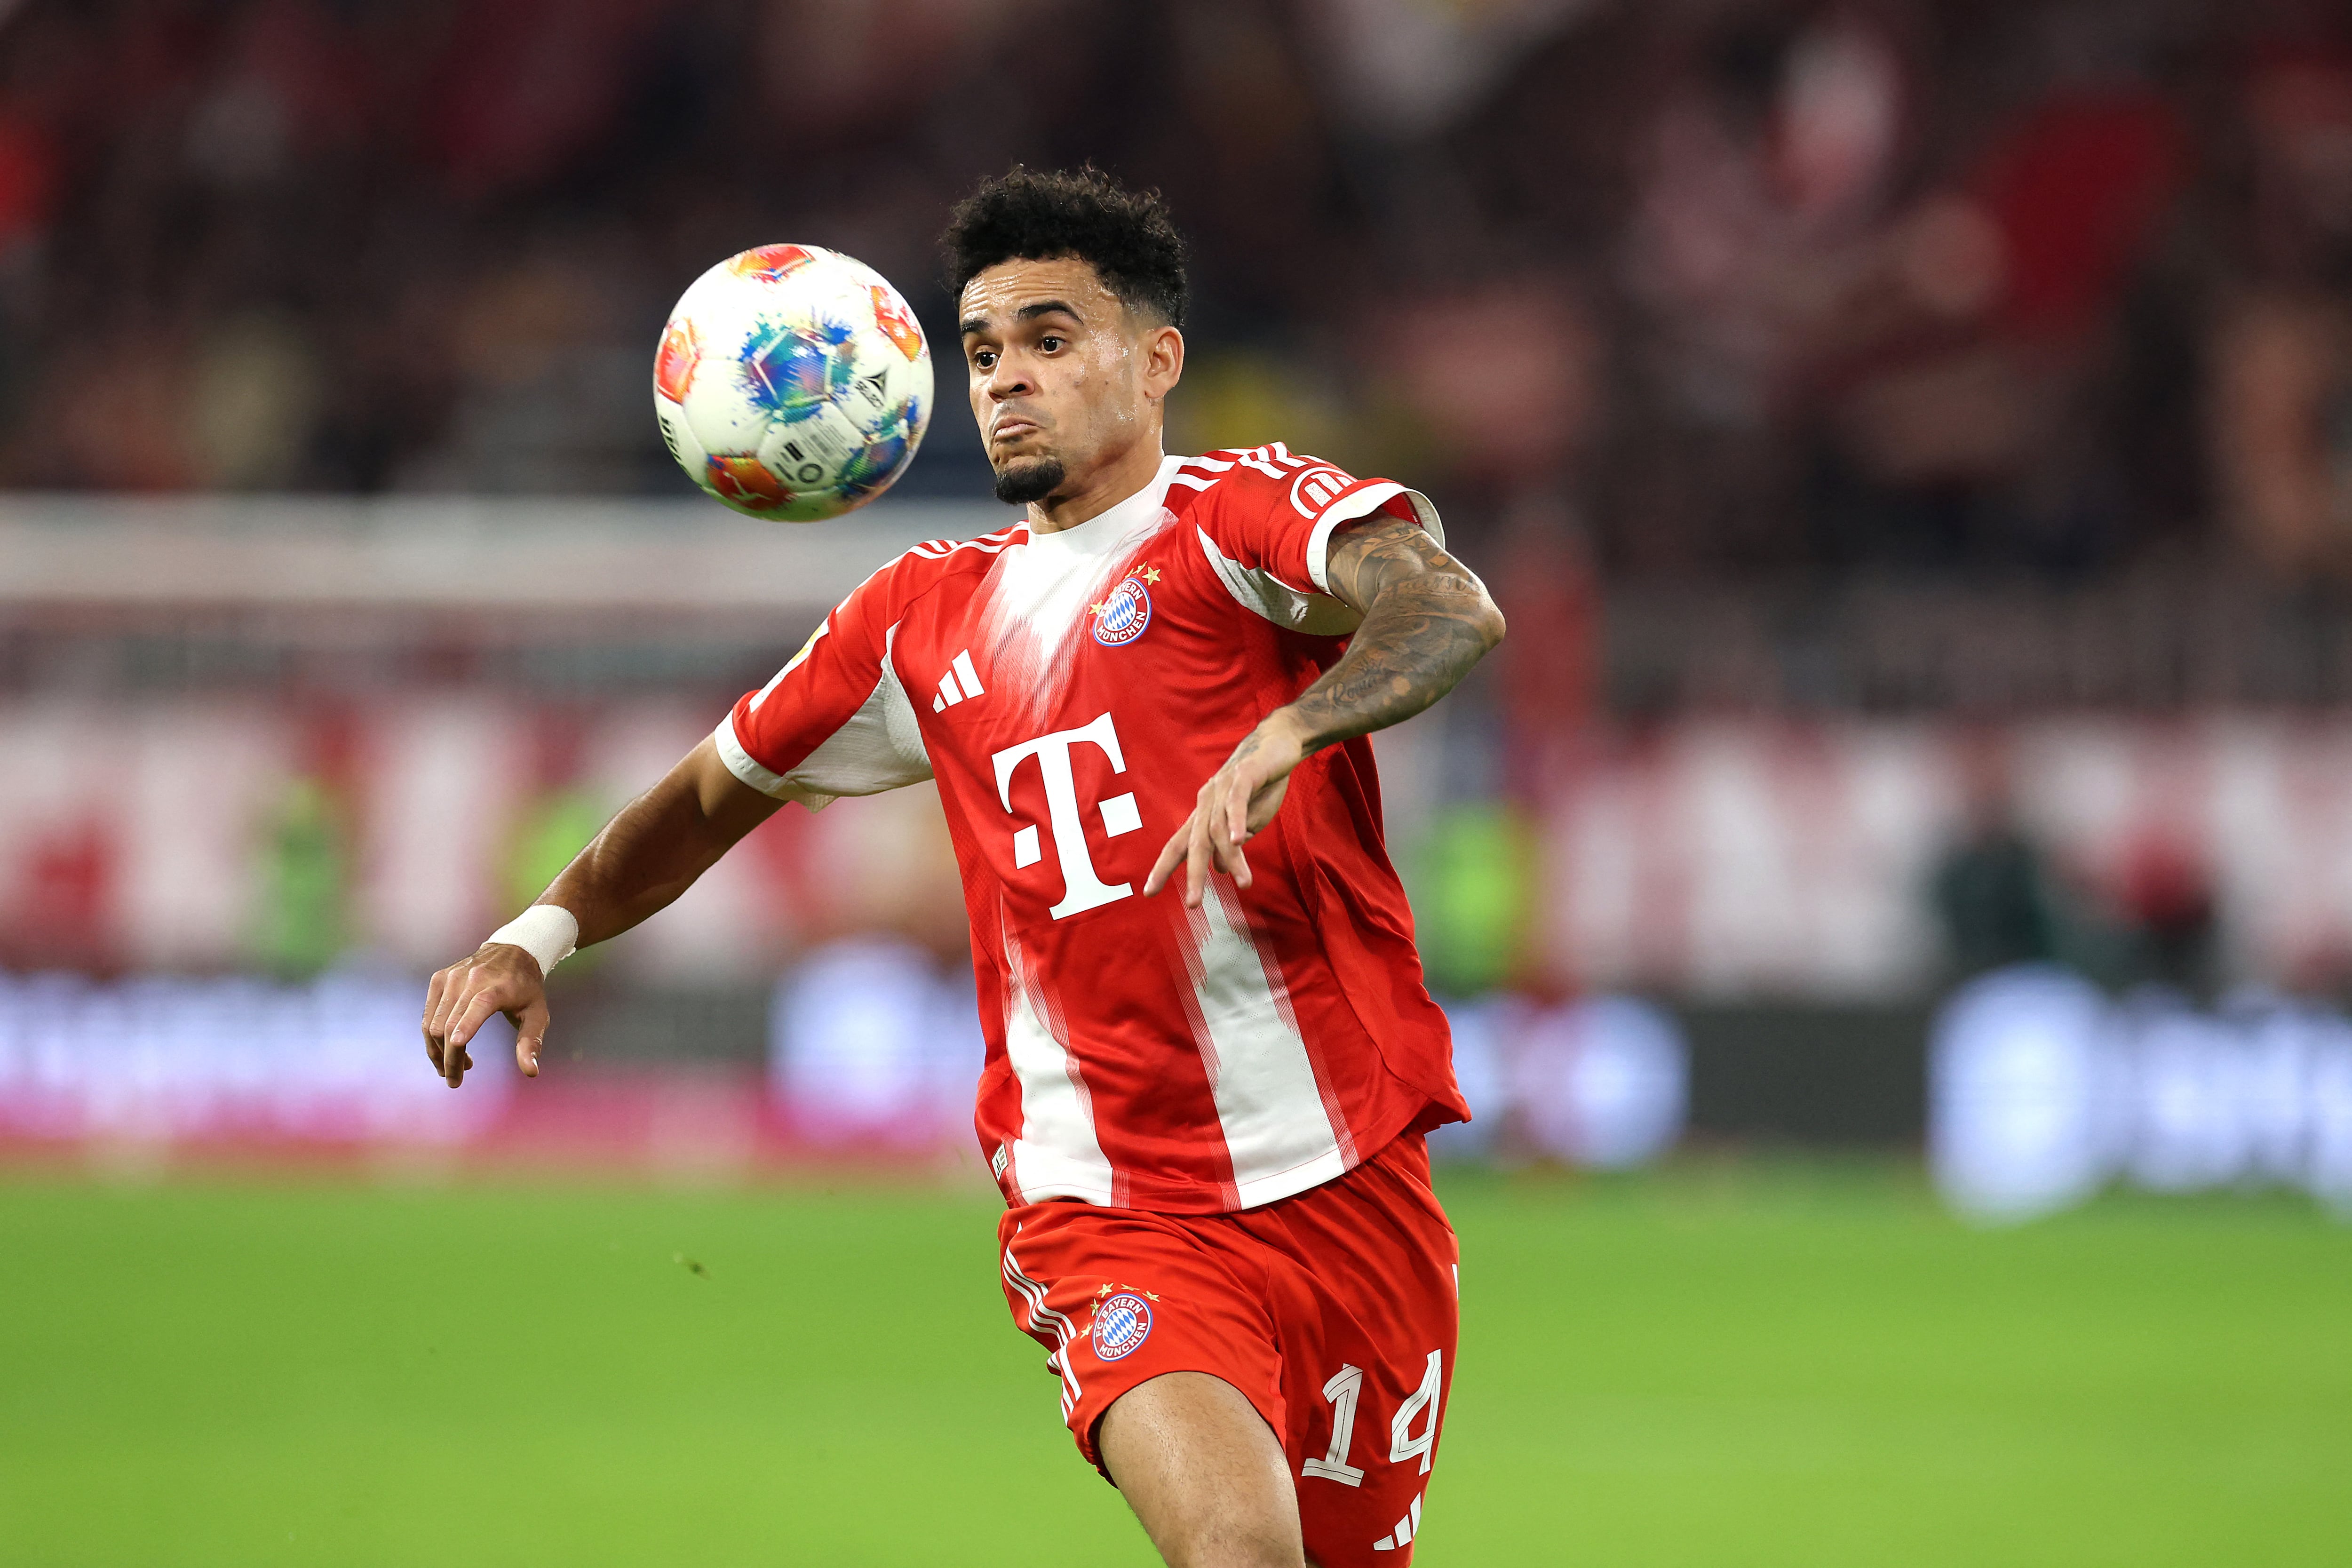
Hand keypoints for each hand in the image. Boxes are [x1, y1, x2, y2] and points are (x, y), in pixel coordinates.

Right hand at [422, 943, 550, 1086]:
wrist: (513, 950)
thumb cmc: (527, 987)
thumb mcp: (538, 1013)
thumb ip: (531, 1042)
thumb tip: (531, 1072)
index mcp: (497, 987)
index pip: (478, 1007)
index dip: (465, 1028)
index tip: (457, 1052)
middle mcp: (471, 979)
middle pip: (450, 1025)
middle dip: (450, 1059)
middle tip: (455, 1081)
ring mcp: (451, 978)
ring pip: (434, 1023)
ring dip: (438, 1052)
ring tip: (452, 1069)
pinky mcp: (439, 979)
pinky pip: (429, 1015)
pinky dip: (432, 1037)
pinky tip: (446, 1050)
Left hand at [1144, 710, 1308, 908]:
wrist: (1277, 745)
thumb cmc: (1261, 786)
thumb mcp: (1246, 823)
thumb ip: (1230, 844)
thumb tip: (1217, 869)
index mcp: (1203, 814)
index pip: (1178, 845)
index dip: (1163, 868)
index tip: (1149, 893)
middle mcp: (1206, 801)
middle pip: (1194, 843)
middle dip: (1193, 875)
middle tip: (1194, 904)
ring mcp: (1221, 787)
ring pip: (1219, 829)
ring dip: (1232, 859)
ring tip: (1245, 883)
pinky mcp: (1242, 775)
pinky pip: (1236, 802)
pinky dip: (1235, 821)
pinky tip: (1238, 840)